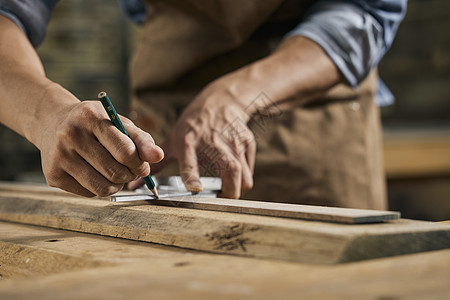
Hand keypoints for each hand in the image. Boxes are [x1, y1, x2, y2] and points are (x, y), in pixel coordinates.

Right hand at [38, 100, 163, 196]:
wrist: (53, 122)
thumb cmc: (95, 123)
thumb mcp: (119, 123)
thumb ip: (142, 139)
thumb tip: (159, 156)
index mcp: (90, 118)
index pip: (125, 152)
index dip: (140, 164)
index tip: (142, 166)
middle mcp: (70, 136)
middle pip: (115, 173)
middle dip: (130, 175)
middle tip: (130, 170)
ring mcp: (59, 157)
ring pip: (102, 188)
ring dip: (117, 185)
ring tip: (116, 173)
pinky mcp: (53, 176)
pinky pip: (89, 193)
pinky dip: (99, 188)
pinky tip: (95, 173)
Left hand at [157, 79, 255, 198]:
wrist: (222, 101)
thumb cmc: (194, 123)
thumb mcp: (173, 139)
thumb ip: (157, 164)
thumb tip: (135, 183)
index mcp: (189, 141)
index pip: (190, 161)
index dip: (192, 176)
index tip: (195, 188)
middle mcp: (213, 142)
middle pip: (230, 172)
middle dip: (227, 194)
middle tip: (218, 201)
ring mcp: (234, 143)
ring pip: (244, 176)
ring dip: (237, 190)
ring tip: (226, 193)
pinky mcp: (247, 144)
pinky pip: (249, 170)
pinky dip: (243, 179)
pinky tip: (234, 178)